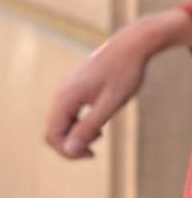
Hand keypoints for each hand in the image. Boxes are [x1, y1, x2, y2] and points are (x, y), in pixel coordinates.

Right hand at [45, 8, 191, 158]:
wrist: (133, 44)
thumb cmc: (125, 72)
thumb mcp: (110, 104)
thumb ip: (89, 127)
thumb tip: (69, 150)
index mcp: (66, 95)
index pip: (52, 135)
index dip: (68, 151)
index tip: (92, 153)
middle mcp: (62, 90)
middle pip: (54, 129)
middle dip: (71, 144)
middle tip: (95, 149)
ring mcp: (68, 86)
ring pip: (61, 120)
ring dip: (76, 133)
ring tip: (100, 134)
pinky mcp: (76, 84)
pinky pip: (69, 110)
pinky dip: (79, 121)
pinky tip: (99, 120)